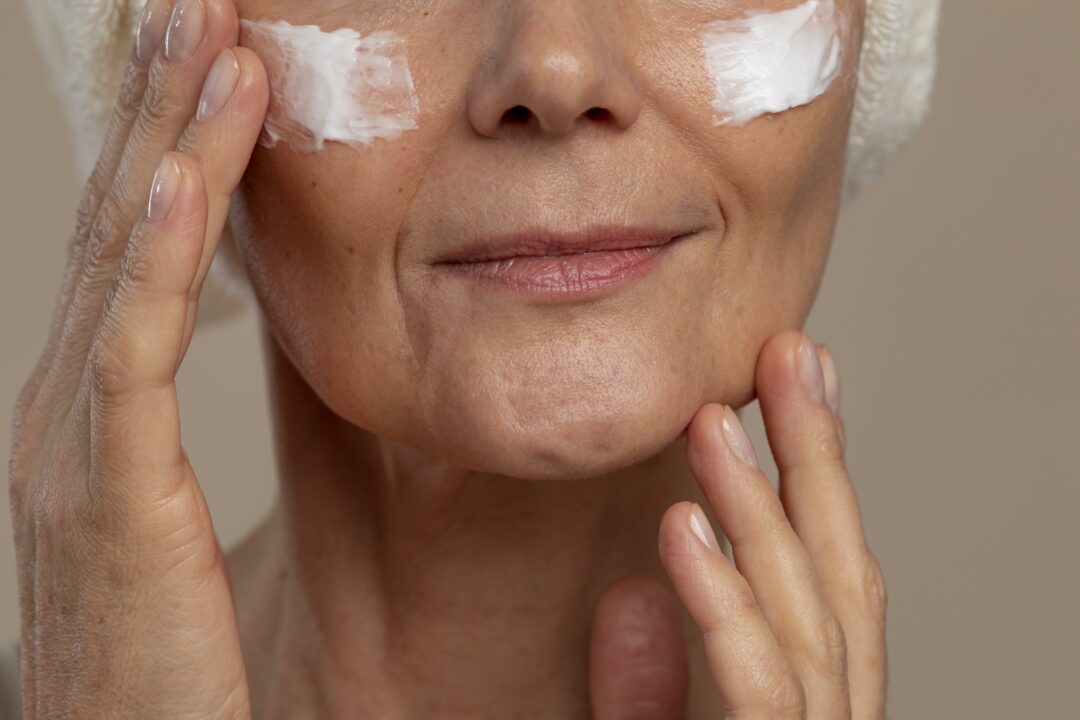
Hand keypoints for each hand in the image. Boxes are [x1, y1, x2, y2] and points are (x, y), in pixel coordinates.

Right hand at [7, 0, 267, 715]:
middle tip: (203, 3)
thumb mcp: (161, 514)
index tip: (213, 55)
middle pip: (125, 224)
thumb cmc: (154, 650)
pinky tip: (188, 176)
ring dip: (172, 142)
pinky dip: (163, 257)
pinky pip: (134, 350)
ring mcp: (77, 441)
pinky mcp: (108, 492)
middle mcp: (70, 403)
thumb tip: (208, 351)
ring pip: (130, 261)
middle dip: (163, 104)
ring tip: (213, 41)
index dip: (170, 142)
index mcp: (94, 405)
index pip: (137, 244)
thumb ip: (165, 429)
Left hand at [589, 331, 885, 718]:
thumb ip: (646, 687)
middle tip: (790, 350)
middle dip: (815, 454)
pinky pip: (759, 683)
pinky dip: (723, 598)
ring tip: (714, 418)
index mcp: (811, 699)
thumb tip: (629, 599)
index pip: (824, 571)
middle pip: (835, 569)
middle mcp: (831, 712)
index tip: (802, 380)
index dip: (816, 471)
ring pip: (802, 610)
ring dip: (758, 505)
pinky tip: (684, 522)